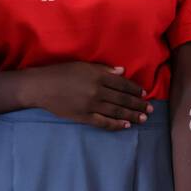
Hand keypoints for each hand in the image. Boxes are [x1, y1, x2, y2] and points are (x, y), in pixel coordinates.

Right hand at [22, 62, 151, 129]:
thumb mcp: (82, 66)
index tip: (144, 93)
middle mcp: (97, 91)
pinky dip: (116, 124)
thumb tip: (122, 71)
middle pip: (123, 99)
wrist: (40, 87)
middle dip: (138, 104)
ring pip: (117, 112)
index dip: (135, 90)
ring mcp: (91, 105)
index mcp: (98, 76)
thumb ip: (103, 69)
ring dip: (132, 115)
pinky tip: (126, 125)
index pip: (123, 84)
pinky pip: (104, 122)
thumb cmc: (60, 72)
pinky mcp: (84, 116)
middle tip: (150, 109)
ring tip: (143, 118)